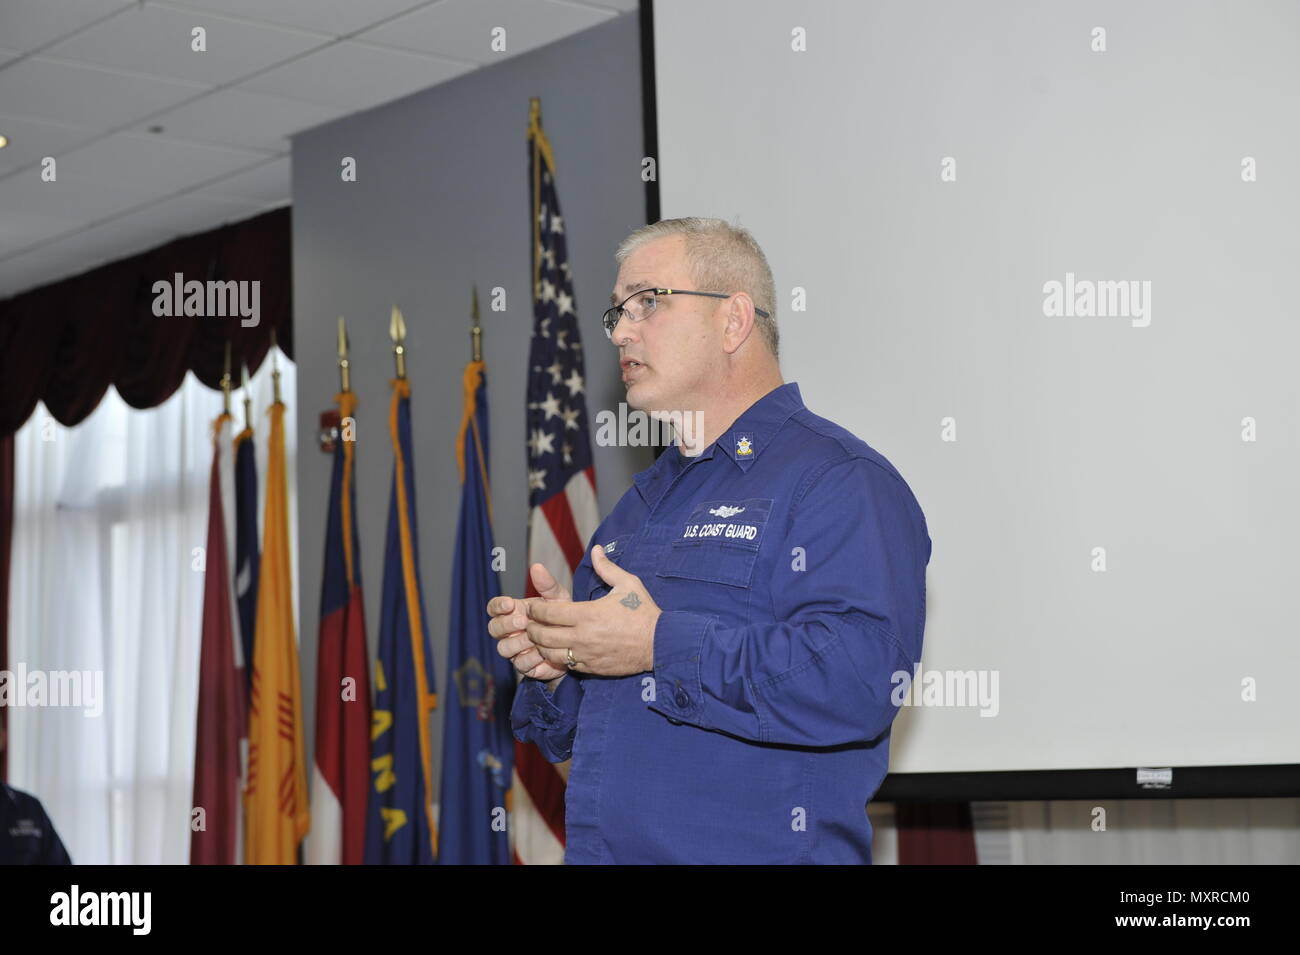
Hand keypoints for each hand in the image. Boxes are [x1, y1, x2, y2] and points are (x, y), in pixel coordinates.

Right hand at [487, 561, 570, 681]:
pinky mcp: (526, 665)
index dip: (497, 606)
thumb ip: (546, 585)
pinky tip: (542, 652)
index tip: (509, 603)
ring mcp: (516, 649)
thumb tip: (537, 566)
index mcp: (513, 612)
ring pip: (503, 649)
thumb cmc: (562, 615)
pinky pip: (520, 664)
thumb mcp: (557, 598)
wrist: (577, 641)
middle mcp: (510, 631)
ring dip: (518, 643)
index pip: (494, 608)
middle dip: (506, 625)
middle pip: (494, 629)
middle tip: (523, 621)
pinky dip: (531, 658)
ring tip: (534, 637)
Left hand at [525, 545, 660, 676]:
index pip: (548, 613)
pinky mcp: (591, 668)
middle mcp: (582, 636)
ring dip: (541, 646)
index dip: (535, 610)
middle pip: (543, 635)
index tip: (532, 607)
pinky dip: (557, 658)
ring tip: (541, 639)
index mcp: (587, 613)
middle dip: (532, 629)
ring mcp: (586, 654)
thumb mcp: (628, 584)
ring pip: (550, 653)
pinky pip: (565, 665)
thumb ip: (607, 567)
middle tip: (530, 624)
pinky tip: (559, 651)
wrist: (659, 644)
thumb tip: (596, 549)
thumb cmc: (643, 612)